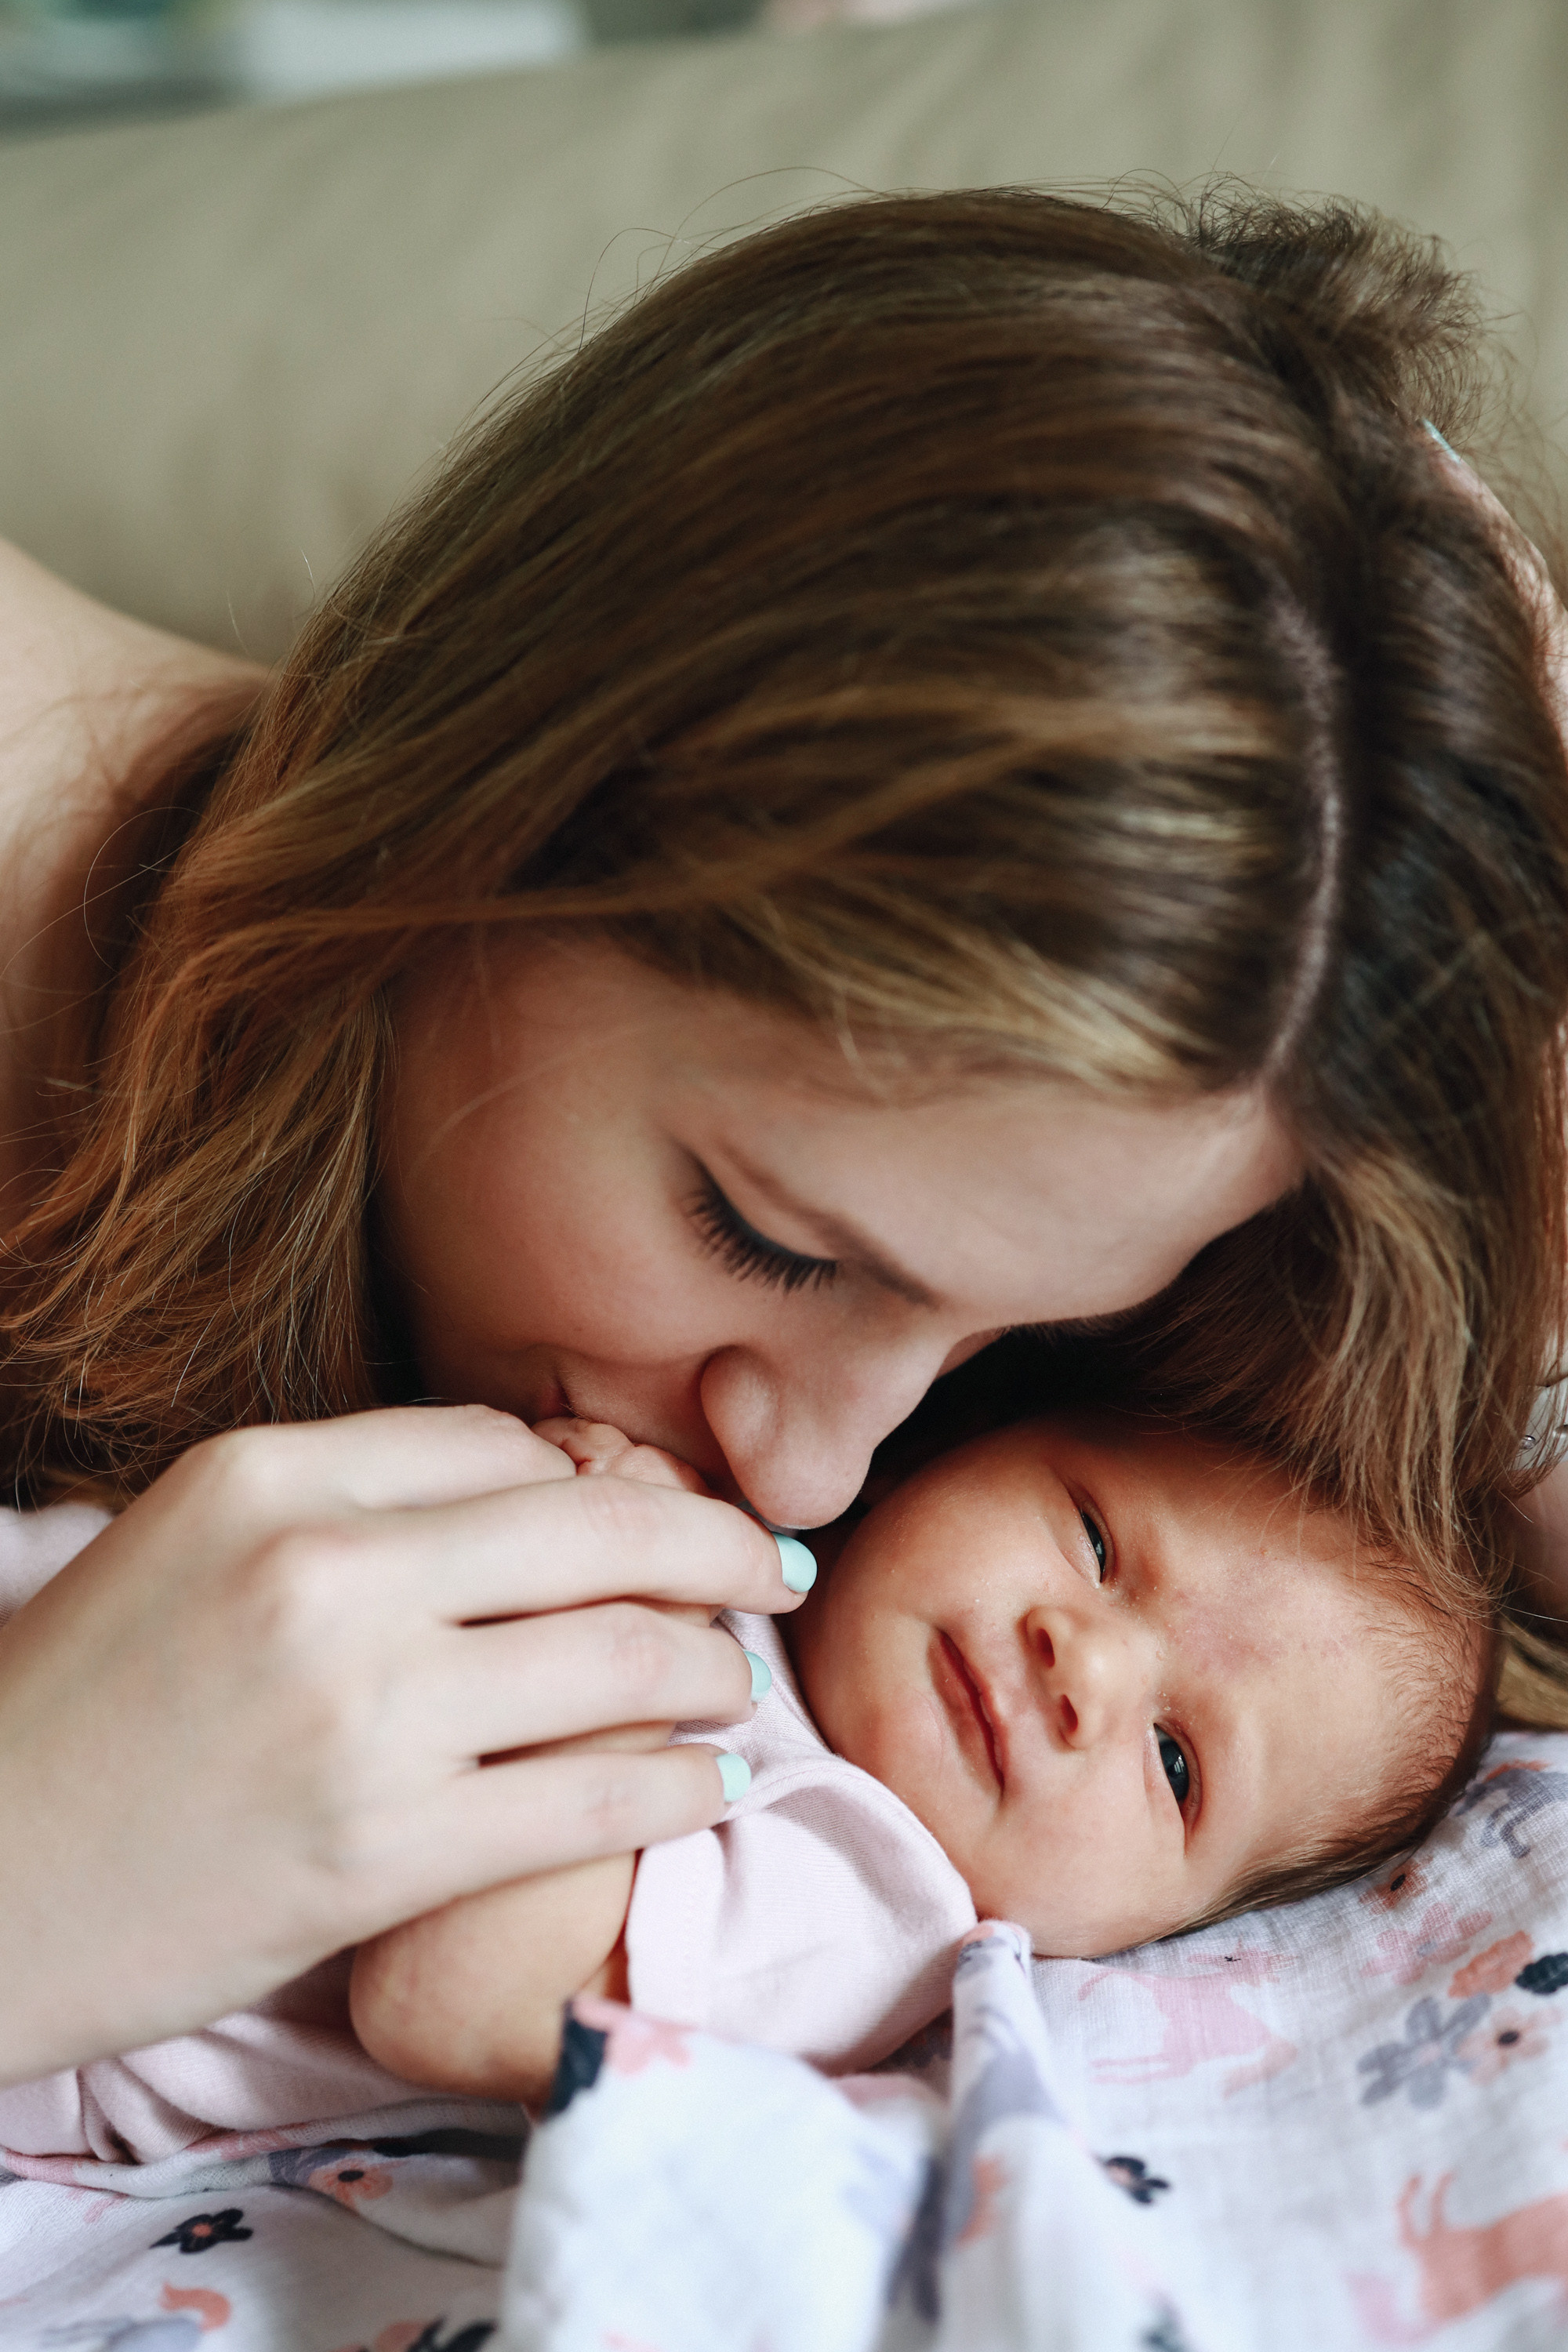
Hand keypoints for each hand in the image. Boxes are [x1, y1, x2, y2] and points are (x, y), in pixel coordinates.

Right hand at [0, 1405, 797, 2083]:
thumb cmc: (76, 1711)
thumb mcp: (186, 1544)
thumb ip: (348, 1503)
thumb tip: (535, 1493)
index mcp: (268, 1474)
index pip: (503, 1442)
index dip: (598, 1482)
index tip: (650, 1515)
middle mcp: (326, 1568)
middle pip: (598, 1528)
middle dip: (719, 1544)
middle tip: (772, 1566)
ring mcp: (362, 1710)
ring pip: (622, 1659)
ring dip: (712, 1668)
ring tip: (735, 1679)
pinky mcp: (383, 1850)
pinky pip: (594, 1800)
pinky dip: (678, 1786)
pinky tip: (705, 1783)